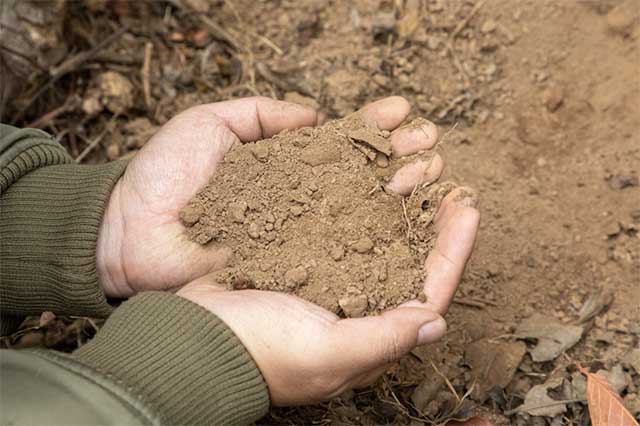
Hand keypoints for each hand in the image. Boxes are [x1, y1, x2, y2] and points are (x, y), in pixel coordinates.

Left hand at [97, 96, 452, 297]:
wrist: (130, 232)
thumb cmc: (165, 174)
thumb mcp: (212, 123)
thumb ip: (265, 114)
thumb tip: (316, 116)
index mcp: (285, 165)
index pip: (341, 142)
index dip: (373, 127)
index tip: (403, 110)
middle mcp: (301, 201)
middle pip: (363, 176)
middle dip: (401, 155)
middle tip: (432, 141)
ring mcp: (301, 237)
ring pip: (363, 214)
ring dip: (402, 192)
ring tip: (431, 171)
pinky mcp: (294, 271)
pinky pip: (344, 258)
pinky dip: (380, 242)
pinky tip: (410, 223)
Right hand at [177, 188, 478, 405]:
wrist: (197, 335)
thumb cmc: (260, 351)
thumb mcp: (325, 353)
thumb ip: (381, 340)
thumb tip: (436, 322)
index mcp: (370, 336)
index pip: (428, 293)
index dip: (452, 251)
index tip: (466, 209)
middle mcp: (357, 309)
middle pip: (410, 262)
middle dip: (433, 224)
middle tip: (449, 184)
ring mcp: (331, 283)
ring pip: (379, 241)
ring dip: (400, 207)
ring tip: (415, 172)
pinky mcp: (305, 262)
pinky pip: (344, 229)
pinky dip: (359, 203)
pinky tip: (366, 179)